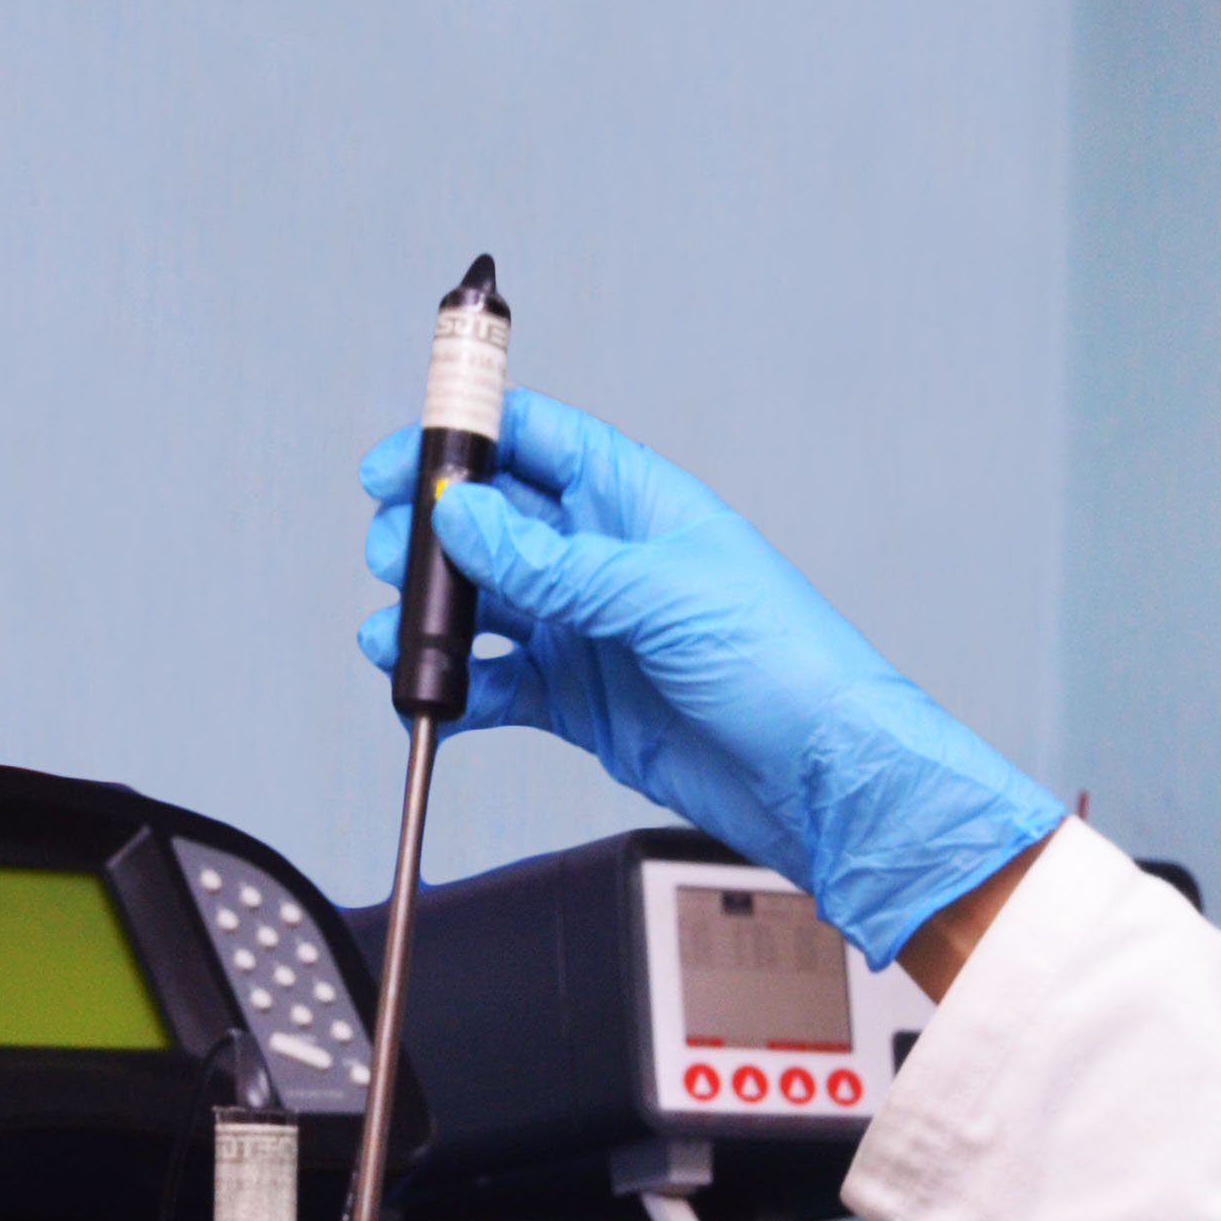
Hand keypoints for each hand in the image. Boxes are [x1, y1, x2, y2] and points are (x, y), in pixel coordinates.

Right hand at [361, 393, 1063, 969]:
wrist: (826, 782)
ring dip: (435, 614)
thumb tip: (465, 518)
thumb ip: (556, 564)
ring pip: (488, 605)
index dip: (462, 438)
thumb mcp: (663, 596)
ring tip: (394, 634)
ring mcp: (595, 631)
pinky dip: (460, 688)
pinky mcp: (586, 702)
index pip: (535, 440)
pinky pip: (502, 684)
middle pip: (494, 521)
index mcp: (639, 502)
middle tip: (394, 556)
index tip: (398, 461)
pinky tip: (431, 695)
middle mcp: (610, 559)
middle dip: (434, 533)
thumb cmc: (788, 668)